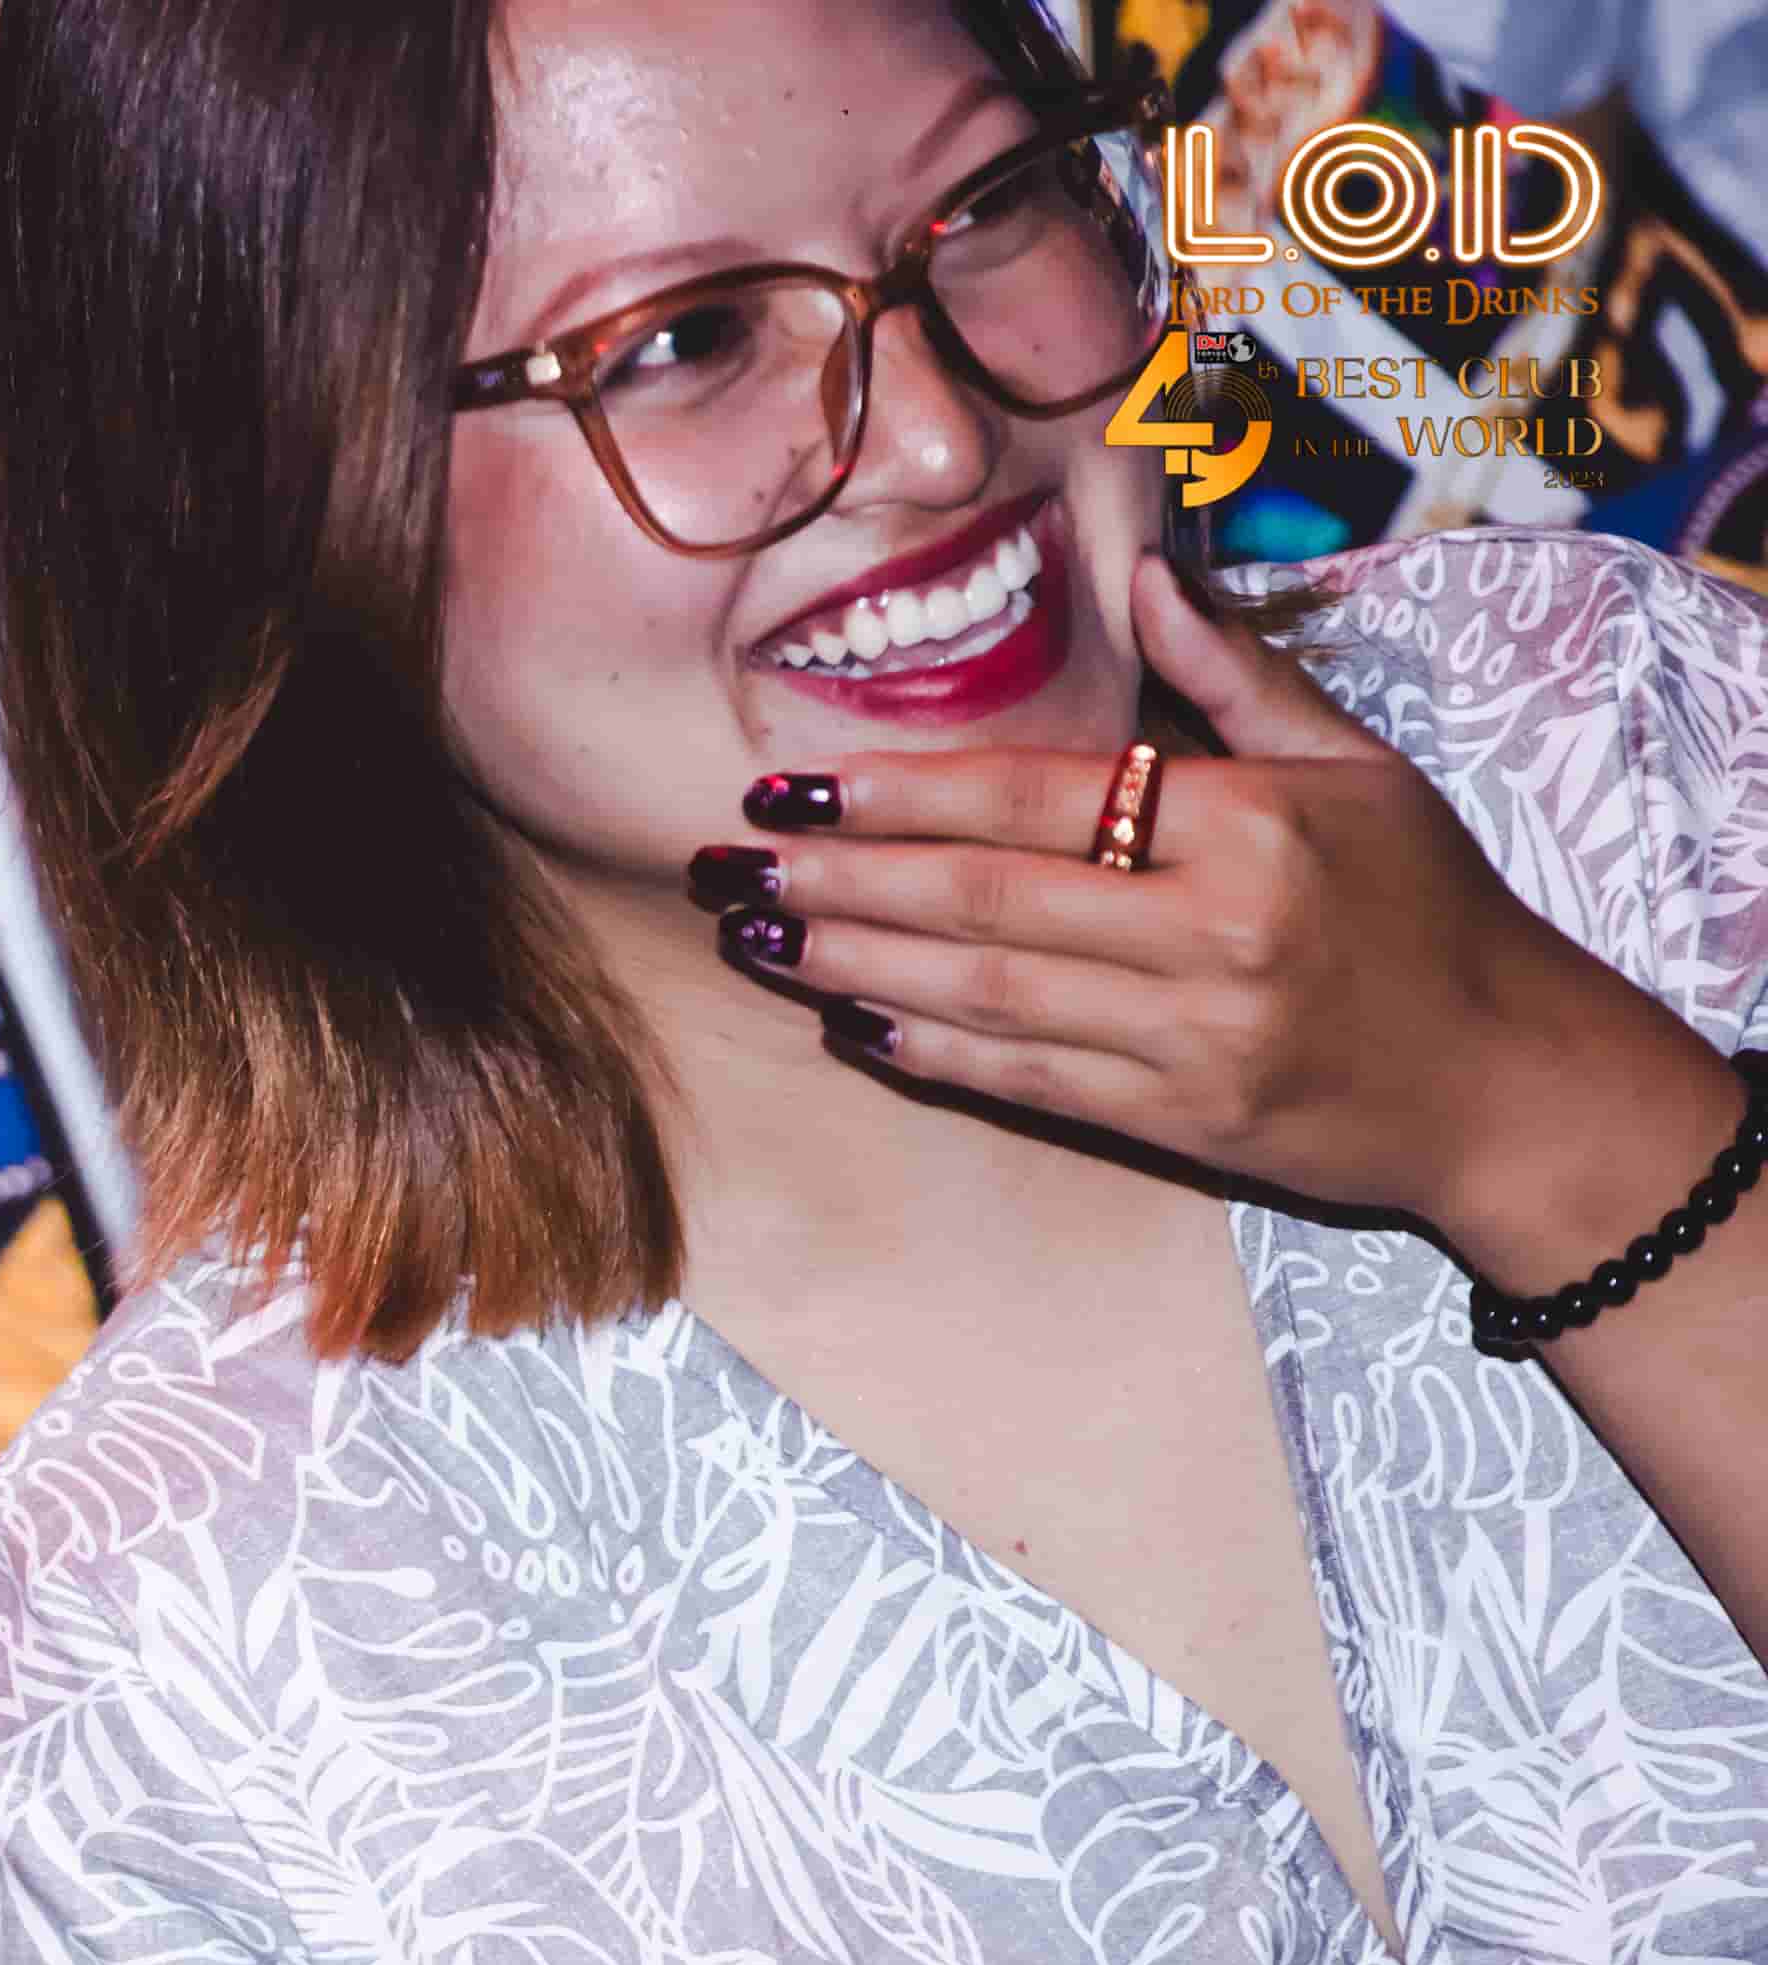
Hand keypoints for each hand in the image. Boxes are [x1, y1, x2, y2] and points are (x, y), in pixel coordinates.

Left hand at [711, 551, 1746, 1276]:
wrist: (1501, 1075)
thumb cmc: (1428, 906)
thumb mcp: (1360, 769)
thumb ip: (1239, 679)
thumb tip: (1148, 578)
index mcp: (1251, 827)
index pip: (1039, 800)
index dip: (903, 797)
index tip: (798, 788)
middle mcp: (1214, 931)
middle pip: (987, 900)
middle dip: (843, 883)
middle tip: (731, 866)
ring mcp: (1191, 1035)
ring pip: (984, 996)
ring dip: (855, 969)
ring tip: (758, 940)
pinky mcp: (1178, 1119)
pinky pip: (1024, 1081)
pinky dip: (929, 1052)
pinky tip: (851, 1022)